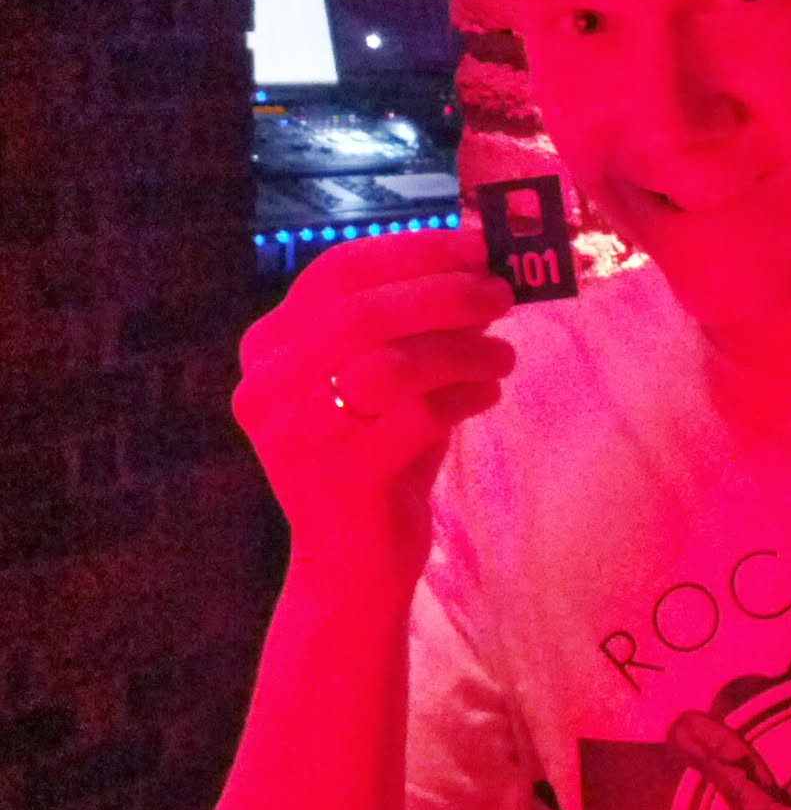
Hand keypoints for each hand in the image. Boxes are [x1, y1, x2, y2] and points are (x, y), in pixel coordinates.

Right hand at [231, 227, 515, 570]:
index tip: (477, 245)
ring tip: (505, 355)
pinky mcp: (341, 481)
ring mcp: (297, 438)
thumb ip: (420, 321)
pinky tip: (488, 393)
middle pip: (361, 313)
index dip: (413, 250)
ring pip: (389, 366)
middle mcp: (266, 388)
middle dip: (443, 294)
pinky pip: (416, 419)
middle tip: (502, 294)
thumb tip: (483, 261)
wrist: (353, 565)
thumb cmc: (378, 454)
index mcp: (269, 346)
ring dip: (461, 349)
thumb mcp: (392, 376)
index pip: (338, 271)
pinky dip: (464, 396)